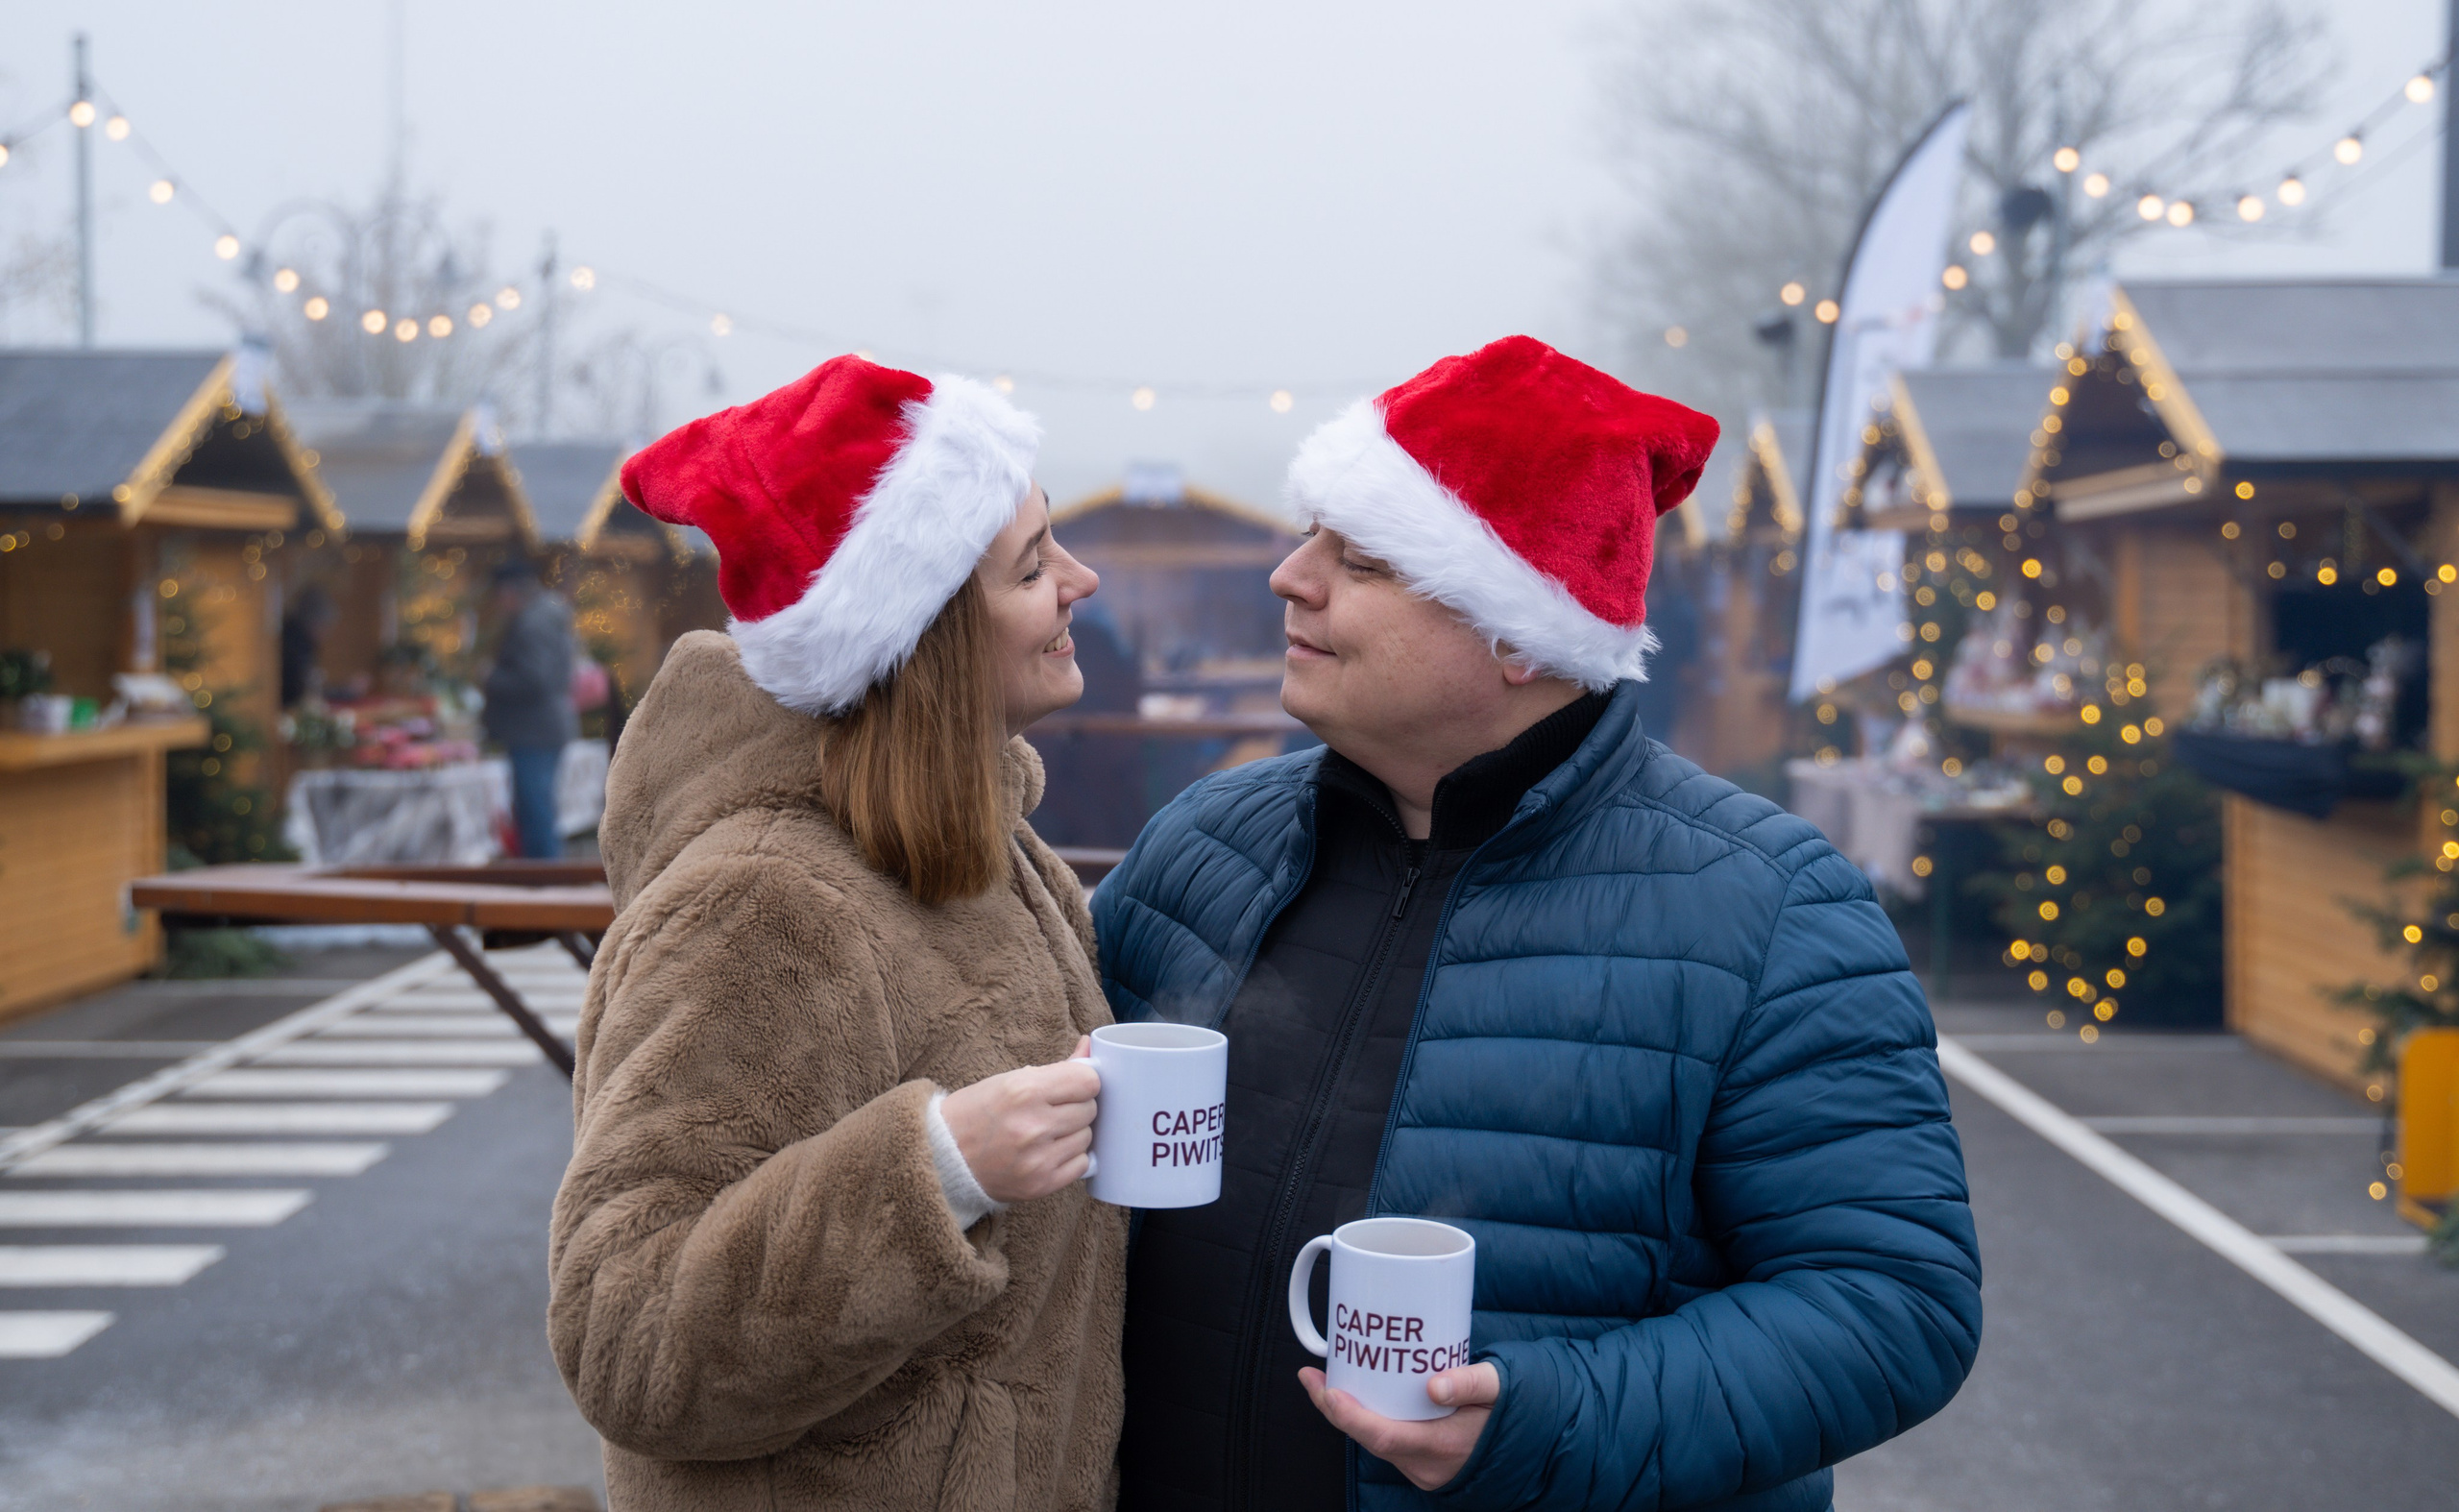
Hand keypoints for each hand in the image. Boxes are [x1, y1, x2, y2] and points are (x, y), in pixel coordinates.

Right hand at [939, 1036, 1097, 1202]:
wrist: (942, 1158)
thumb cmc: (976, 1113)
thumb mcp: (1010, 1080)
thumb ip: (1056, 1068)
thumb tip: (1089, 1048)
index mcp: (1024, 1091)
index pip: (1088, 1081)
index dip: (1083, 1082)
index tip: (1072, 1087)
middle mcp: (1033, 1125)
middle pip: (1090, 1109)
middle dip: (1076, 1107)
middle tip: (1052, 1111)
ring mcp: (1038, 1158)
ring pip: (1087, 1137)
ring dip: (1073, 1133)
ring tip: (1046, 1133)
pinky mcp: (1041, 1185)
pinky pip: (1081, 1165)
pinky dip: (1070, 1158)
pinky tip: (1048, 1152)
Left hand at [1298, 1362, 1499, 1491]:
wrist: (1530, 1446)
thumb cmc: (1514, 1413)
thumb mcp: (1500, 1388)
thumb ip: (1471, 1383)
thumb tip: (1434, 1383)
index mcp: (1441, 1446)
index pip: (1383, 1437)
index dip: (1350, 1416)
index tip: (1328, 1391)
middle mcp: (1425, 1465)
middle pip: (1368, 1439)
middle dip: (1334, 1408)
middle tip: (1311, 1375)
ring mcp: (1421, 1468)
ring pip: (1374, 1441)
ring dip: (1347, 1414)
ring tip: (1326, 1379)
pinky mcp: (1421, 1463)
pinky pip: (1386, 1442)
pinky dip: (1367, 1420)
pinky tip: (1357, 1396)